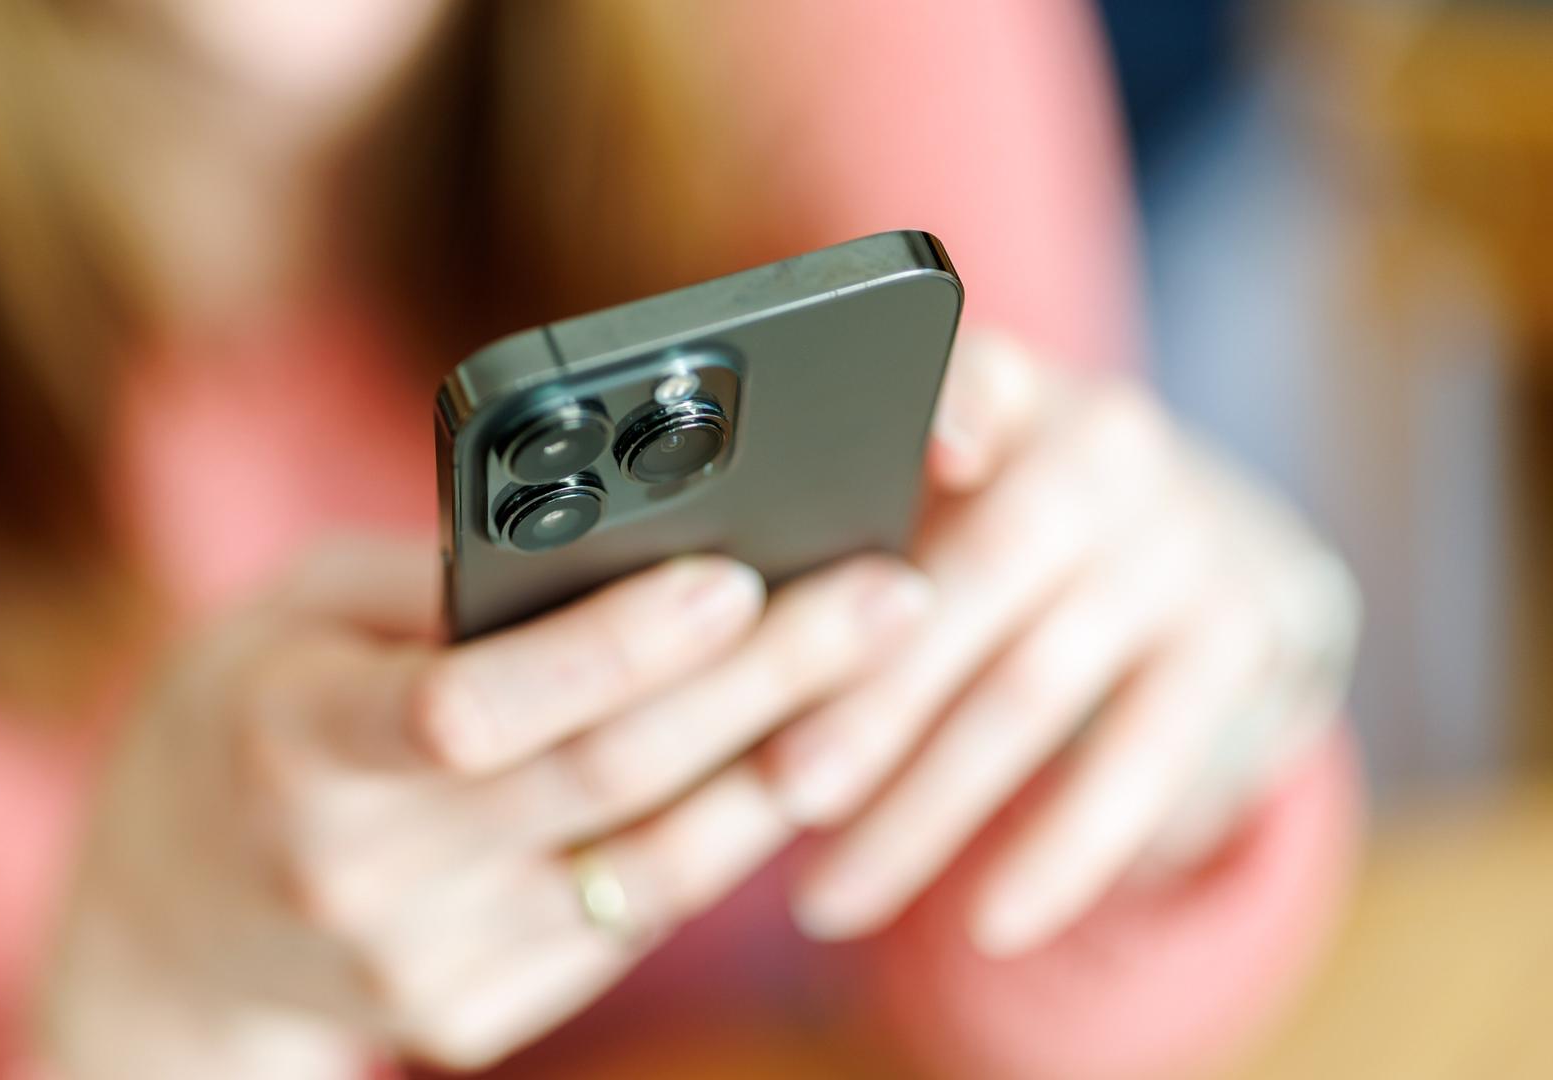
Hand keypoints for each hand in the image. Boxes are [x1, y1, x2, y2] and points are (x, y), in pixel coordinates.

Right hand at [40, 539, 930, 1076]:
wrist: (168, 924)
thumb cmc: (242, 717)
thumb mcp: (290, 613)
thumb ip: (437, 587)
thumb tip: (627, 543)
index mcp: (293, 744)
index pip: (469, 707)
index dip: (613, 647)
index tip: (735, 574)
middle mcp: (360, 873)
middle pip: (607, 780)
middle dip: (769, 680)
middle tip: (891, 598)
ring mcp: (425, 964)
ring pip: (654, 867)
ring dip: (784, 765)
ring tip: (881, 675)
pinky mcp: (477, 1015)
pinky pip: (633, 918)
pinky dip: (721, 834)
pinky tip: (784, 758)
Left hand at [763, 332, 1360, 954]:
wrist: (1203, 541)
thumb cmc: (1003, 520)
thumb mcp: (947, 476)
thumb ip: (843, 511)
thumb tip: (681, 626)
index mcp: (1016, 395)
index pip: (976, 378)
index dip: (948, 407)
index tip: (927, 457)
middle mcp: (1108, 452)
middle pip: (978, 575)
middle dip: (874, 694)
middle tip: (781, 788)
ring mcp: (1180, 550)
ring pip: (1036, 691)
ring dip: (926, 809)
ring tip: (828, 897)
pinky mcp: (1233, 647)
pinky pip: (1141, 767)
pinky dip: (1060, 855)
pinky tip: (989, 924)